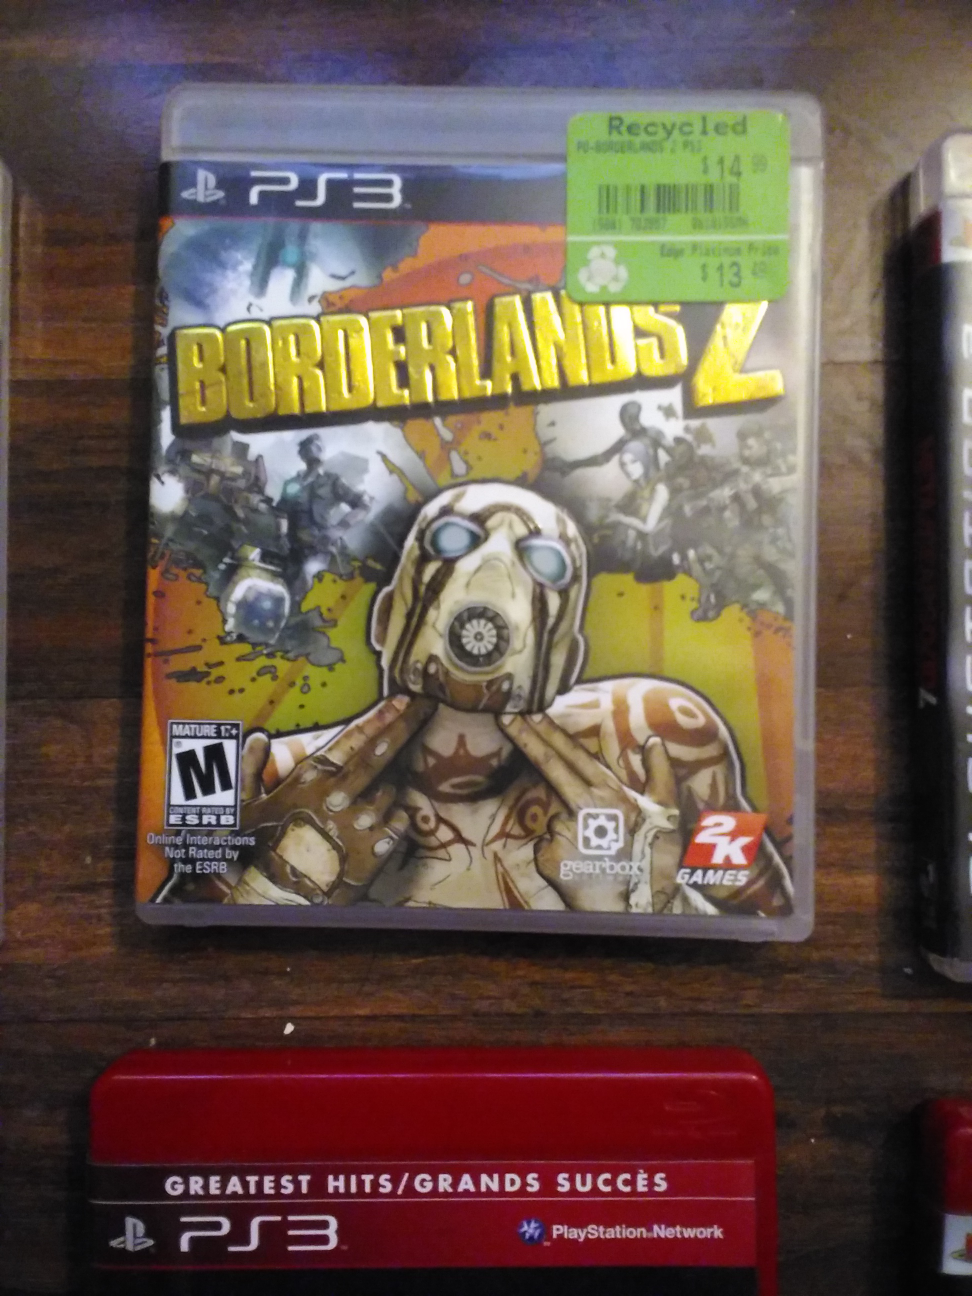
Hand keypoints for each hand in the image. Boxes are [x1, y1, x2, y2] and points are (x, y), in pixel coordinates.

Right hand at [235, 694, 434, 905]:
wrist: (282, 898)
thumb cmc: (262, 850)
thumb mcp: (247, 807)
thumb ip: (251, 768)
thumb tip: (257, 737)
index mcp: (311, 779)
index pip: (353, 739)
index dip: (379, 716)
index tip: (403, 700)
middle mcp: (341, 795)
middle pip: (381, 753)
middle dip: (405, 725)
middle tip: (426, 706)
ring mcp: (362, 822)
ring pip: (389, 792)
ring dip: (383, 794)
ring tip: (361, 811)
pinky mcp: (377, 848)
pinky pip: (399, 822)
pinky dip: (393, 821)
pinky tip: (374, 831)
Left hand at [498, 712, 678, 911]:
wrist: (641, 910)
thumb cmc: (657, 861)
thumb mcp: (667, 814)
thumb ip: (660, 772)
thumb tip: (654, 741)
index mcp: (608, 793)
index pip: (570, 754)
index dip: (546, 731)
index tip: (525, 710)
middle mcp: (580, 807)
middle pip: (548, 766)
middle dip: (525, 737)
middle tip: (504, 716)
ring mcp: (560, 833)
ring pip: (555, 818)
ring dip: (568, 827)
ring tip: (595, 852)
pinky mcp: (547, 858)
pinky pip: (548, 847)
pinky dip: (560, 853)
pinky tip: (582, 866)